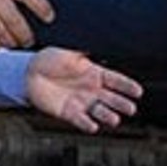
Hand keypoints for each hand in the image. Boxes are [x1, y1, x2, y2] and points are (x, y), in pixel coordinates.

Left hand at [22, 49, 141, 131]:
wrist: (28, 73)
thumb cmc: (48, 59)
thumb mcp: (69, 50)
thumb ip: (85, 49)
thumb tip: (101, 38)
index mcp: (94, 73)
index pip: (116, 80)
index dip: (127, 86)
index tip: (138, 91)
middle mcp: (91, 89)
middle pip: (112, 98)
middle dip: (122, 103)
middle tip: (131, 108)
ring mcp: (81, 102)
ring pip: (99, 111)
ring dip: (108, 116)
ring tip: (115, 119)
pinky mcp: (69, 113)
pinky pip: (80, 120)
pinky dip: (87, 124)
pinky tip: (94, 126)